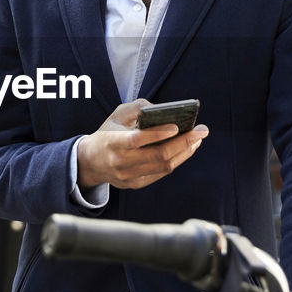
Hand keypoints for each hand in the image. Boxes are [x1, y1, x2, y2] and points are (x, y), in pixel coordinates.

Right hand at [77, 99, 208, 190]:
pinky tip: (187, 148)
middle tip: (201, 130)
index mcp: (112, 143)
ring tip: (198, 138)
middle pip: (157, 156)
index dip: (157, 134)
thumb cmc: (107, 133)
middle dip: (183, 142)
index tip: (177, 125)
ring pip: (164, 166)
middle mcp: (120, 163)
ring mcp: (129, 176)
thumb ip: (138, 108)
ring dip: (185, 151)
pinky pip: (162, 173)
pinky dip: (177, 159)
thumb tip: (164, 110)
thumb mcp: (116, 115)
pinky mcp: (137, 184)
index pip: (136, 140)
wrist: (90, 162)